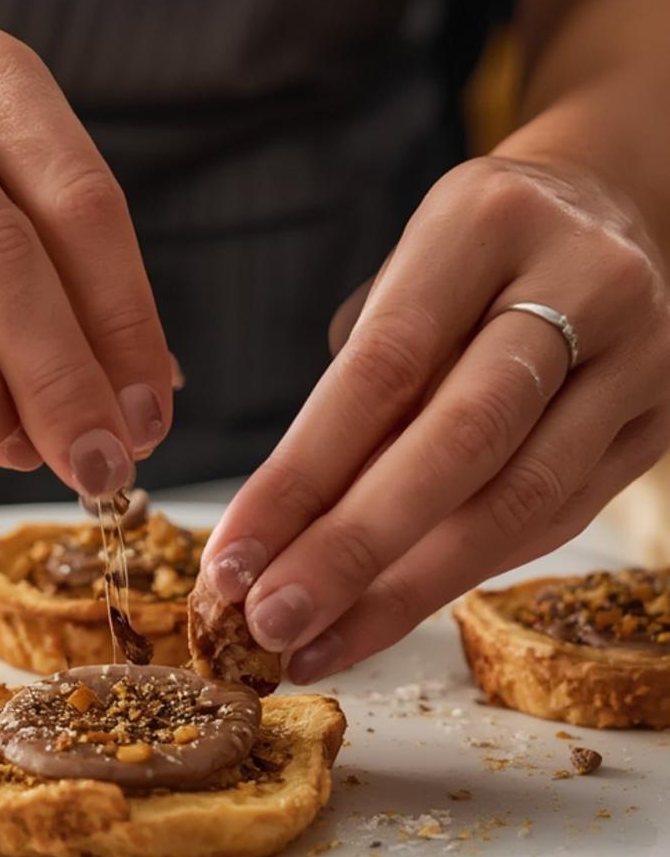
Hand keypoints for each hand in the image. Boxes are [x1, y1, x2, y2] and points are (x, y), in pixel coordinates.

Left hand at [203, 155, 669, 679]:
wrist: (610, 211)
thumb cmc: (473, 260)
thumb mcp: (405, 279)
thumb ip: (358, 391)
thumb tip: (280, 537)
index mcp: (483, 224)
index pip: (381, 368)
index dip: (299, 477)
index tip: (230, 561)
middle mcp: (579, 282)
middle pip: (460, 438)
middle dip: (352, 549)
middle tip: (268, 622)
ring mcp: (636, 354)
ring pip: (518, 498)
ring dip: (405, 590)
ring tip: (316, 644)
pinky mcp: (657, 420)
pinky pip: (554, 519)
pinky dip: (462, 575)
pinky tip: (386, 614)